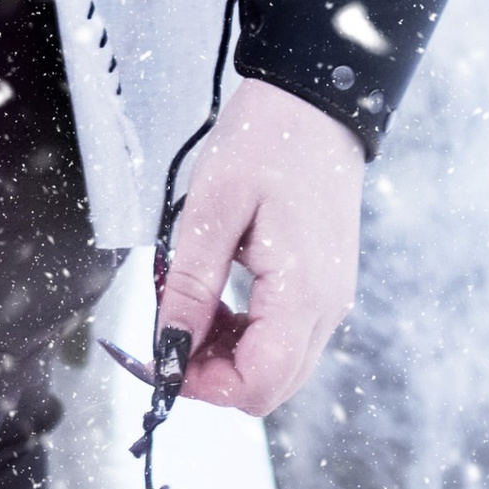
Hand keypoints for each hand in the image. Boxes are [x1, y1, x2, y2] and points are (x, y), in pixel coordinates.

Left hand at [154, 76, 363, 418]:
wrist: (317, 101)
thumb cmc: (268, 139)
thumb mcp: (215, 206)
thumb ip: (193, 285)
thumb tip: (169, 347)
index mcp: (303, 293)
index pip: (257, 384)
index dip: (202, 384)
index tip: (158, 358)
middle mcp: (326, 309)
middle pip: (269, 387)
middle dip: (211, 375)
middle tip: (164, 333)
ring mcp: (330, 299)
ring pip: (277, 367)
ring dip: (226, 354)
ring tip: (185, 306)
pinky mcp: (325, 286)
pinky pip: (285, 337)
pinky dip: (246, 334)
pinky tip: (216, 297)